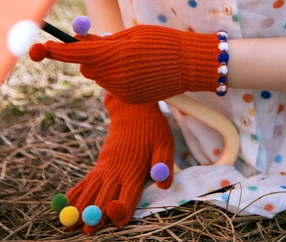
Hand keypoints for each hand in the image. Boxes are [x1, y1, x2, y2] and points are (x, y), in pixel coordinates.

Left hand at [29, 25, 223, 103]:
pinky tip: (139, 70)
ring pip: (100, 77)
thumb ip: (107, 39)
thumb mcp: (135, 33)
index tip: (42, 48)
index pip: (78, 52)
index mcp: (116, 54)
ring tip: (130, 56)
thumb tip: (83, 41)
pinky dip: (118, 77)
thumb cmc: (164, 41)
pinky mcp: (130, 99)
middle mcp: (116, 75)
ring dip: (105, 66)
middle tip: (105, 44)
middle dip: (89, 56)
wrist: (192, 64)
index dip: (58, 51)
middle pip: (87, 66)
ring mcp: (123, 90)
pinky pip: (114, 86)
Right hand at [62, 93, 174, 233]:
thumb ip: (163, 165)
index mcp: (134, 169)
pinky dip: (75, 193)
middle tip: (87, 232)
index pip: (128, 194)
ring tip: (71, 225)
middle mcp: (117, 171)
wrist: (133, 110)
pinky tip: (67, 205)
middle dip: (96, 216)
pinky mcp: (99, 165)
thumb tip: (163, 186)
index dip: (123, 210)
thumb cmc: (152, 129)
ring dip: (81, 208)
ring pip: (90, 191)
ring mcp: (105, 168)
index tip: (116, 222)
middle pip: (105, 197)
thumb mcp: (164, 143)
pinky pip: (85, 181)